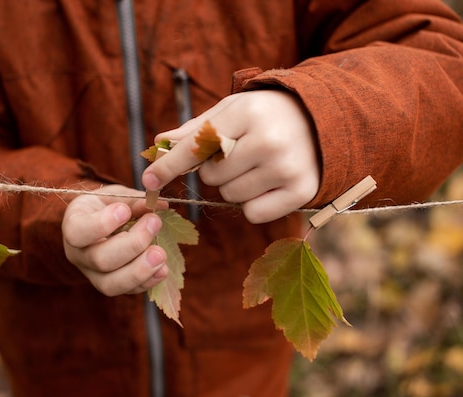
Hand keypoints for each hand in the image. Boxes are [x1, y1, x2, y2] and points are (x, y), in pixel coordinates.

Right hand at [62, 185, 168, 295]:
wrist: (103, 223)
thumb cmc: (108, 205)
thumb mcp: (116, 196)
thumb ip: (134, 200)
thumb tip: (159, 206)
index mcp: (73, 225)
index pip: (77, 232)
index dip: (101, 224)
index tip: (124, 210)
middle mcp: (78, 254)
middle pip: (99, 260)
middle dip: (132, 244)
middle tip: (155, 223)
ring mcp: (93, 275)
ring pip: (110, 284)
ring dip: (140, 270)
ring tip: (161, 253)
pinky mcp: (111, 286)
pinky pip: (127, 292)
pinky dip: (148, 282)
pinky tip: (163, 269)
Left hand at [142, 90, 319, 223]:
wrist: (322, 119)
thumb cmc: (265, 114)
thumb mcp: (231, 110)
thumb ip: (195, 129)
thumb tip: (159, 144)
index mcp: (246, 114)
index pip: (196, 146)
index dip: (168, 165)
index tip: (148, 180)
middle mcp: (268, 142)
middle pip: (212, 177)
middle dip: (215, 170)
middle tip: (237, 153)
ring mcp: (287, 168)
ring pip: (231, 196)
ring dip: (233, 186)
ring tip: (255, 166)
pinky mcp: (301, 192)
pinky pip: (253, 214)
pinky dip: (253, 204)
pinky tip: (268, 183)